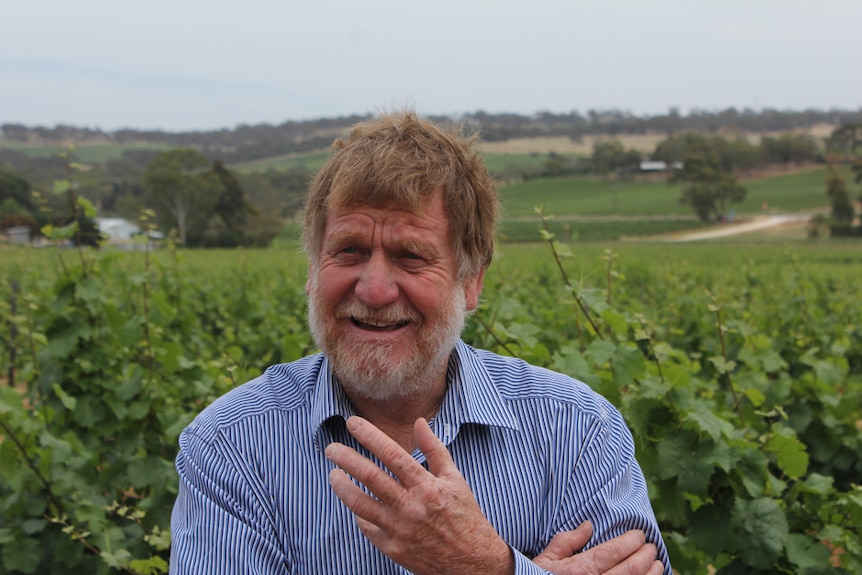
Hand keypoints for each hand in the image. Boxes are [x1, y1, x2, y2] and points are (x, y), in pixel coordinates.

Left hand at [325, 416, 513, 574]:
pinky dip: (358, 513)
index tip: (352, 423)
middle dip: (346, 458)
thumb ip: (434, 449)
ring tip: (333, 474)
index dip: (370, 436)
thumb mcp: (454, 479)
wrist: (472, 562)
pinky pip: (367, 527)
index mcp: (427, 487)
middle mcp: (411, 507)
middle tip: (331, 448)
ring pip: (360, 504)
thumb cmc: (464, 515)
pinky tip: (355, 502)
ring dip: (342, 486)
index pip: (392, 455)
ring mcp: (399, 530)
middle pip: (370, 477)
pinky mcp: (392, 549)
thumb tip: (419, 422)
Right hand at [533, 521, 662, 574]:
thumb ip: (569, 540)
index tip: (640, 535)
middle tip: (652, 547)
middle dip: (646, 555)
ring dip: (652, 574)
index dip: (631, 541)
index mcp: (582, 569)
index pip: (615, 551)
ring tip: (658, 565)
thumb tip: (589, 525)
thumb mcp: (548, 557)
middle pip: (632, 568)